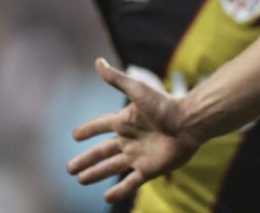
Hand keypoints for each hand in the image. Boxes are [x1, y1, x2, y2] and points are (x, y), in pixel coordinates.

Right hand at [66, 58, 202, 201]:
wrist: (190, 122)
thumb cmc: (165, 105)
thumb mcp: (138, 91)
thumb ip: (117, 79)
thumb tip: (98, 62)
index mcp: (126, 121)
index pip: (101, 125)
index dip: (88, 130)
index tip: (74, 135)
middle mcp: (130, 139)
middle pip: (102, 152)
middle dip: (86, 159)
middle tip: (69, 168)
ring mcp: (139, 155)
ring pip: (112, 167)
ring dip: (96, 173)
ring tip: (80, 180)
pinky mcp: (149, 169)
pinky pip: (130, 183)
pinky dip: (118, 191)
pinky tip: (106, 198)